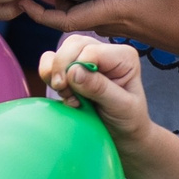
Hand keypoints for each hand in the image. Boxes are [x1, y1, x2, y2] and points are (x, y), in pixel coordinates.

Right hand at [40, 35, 153, 149]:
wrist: (122, 134)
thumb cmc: (128, 118)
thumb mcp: (121, 106)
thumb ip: (99, 88)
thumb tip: (73, 72)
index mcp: (123, 56)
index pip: (92, 51)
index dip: (77, 68)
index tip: (73, 94)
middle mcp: (105, 51)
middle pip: (73, 45)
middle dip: (63, 68)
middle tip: (64, 92)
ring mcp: (87, 57)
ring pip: (60, 51)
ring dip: (56, 74)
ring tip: (68, 95)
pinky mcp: (72, 66)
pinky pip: (50, 61)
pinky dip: (50, 76)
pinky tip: (64, 94)